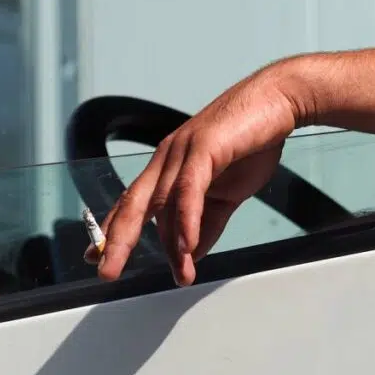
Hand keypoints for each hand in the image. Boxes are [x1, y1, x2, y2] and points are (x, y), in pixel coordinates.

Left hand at [86, 67, 302, 285]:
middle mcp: (167, 158)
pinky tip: (189, 246)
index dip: (114, 231)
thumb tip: (192, 254)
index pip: (133, 204)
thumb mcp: (227, 192)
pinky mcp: (204, 147)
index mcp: (168, 167)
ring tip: (175, 274)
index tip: (96, 256)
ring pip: (160, 201)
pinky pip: (190, 190)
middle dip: (117, 240)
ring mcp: (182, 150)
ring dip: (165, 243)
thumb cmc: (250, 141)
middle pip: (134, 204)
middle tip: (106, 271)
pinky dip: (188, 220)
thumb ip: (207, 223)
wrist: (278, 100)